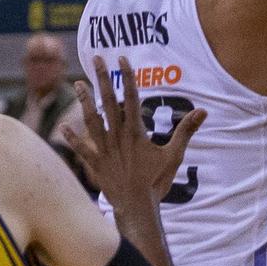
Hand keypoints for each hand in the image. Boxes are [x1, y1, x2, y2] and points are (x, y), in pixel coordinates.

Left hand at [68, 55, 206, 205]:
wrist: (137, 207)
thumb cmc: (156, 182)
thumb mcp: (174, 155)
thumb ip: (186, 131)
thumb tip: (203, 111)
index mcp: (135, 132)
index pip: (131, 98)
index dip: (127, 77)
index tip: (121, 58)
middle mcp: (117, 137)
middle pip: (109, 102)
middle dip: (102, 79)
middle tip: (96, 59)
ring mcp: (104, 150)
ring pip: (91, 120)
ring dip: (84, 101)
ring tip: (78, 83)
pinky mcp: (96, 164)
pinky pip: (82, 149)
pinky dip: (72, 139)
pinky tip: (63, 127)